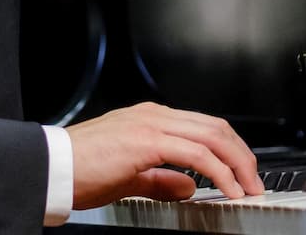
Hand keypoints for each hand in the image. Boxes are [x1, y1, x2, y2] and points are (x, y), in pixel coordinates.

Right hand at [66, 102, 264, 208]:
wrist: (51, 167)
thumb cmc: (79, 170)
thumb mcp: (129, 177)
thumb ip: (161, 179)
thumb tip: (190, 185)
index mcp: (148, 120)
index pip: (203, 126)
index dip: (229, 148)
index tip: (242, 171)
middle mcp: (153, 116)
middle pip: (215, 127)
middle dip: (242, 155)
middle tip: (254, 181)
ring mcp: (150, 125)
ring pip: (212, 136)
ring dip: (237, 163)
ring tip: (248, 187)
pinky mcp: (147, 141)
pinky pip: (197, 154)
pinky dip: (219, 172)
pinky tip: (228, 189)